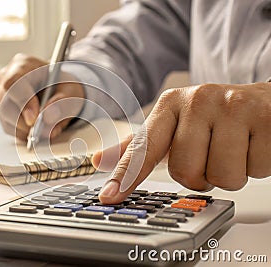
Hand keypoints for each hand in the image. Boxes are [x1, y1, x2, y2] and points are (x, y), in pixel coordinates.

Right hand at [0, 53, 84, 140]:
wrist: (60, 91)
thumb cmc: (63, 86)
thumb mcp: (71, 91)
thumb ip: (62, 103)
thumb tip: (47, 118)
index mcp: (23, 65)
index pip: (14, 82)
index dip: (23, 102)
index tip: (34, 119)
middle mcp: (7, 78)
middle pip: (5, 102)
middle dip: (24, 121)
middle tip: (41, 130)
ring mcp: (2, 95)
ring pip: (5, 117)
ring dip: (25, 129)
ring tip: (43, 128)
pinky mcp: (3, 111)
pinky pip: (8, 127)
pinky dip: (24, 133)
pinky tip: (36, 129)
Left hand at [93, 82, 270, 203]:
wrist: (264, 102)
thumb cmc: (214, 118)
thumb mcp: (173, 125)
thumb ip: (139, 146)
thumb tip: (99, 160)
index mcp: (171, 103)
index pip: (144, 146)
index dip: (126, 175)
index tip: (110, 196)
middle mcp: (200, 100)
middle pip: (185, 172)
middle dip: (200, 175)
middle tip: (210, 153)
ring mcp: (235, 108)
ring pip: (222, 177)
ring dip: (229, 173)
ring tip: (233, 149)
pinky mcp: (267, 120)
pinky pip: (255, 170)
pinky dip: (255, 167)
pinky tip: (253, 145)